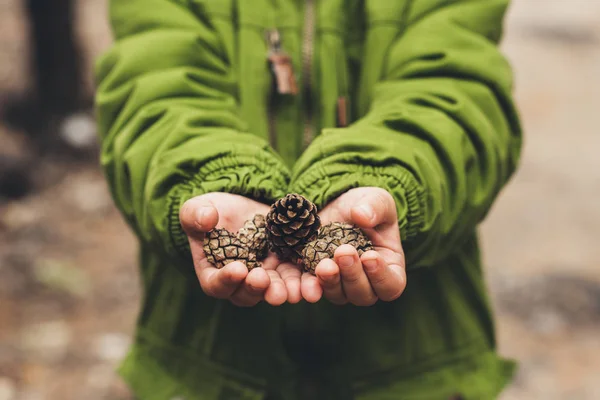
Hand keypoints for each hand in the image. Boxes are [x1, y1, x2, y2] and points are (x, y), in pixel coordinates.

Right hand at [179, 193, 304, 306]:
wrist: (241, 207)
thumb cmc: (212, 211)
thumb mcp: (198, 209)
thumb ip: (195, 215)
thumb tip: (206, 219)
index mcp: (213, 273)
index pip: (216, 284)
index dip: (227, 279)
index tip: (239, 269)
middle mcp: (240, 283)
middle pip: (247, 294)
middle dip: (257, 288)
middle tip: (264, 280)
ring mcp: (265, 277)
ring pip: (274, 290)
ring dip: (285, 292)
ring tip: (295, 290)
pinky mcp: (286, 267)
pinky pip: (297, 277)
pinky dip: (306, 280)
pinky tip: (316, 278)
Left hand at [301, 187, 406, 305]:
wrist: (335, 206)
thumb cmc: (364, 206)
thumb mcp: (376, 199)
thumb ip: (375, 207)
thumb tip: (362, 215)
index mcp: (388, 267)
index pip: (391, 284)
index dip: (382, 276)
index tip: (370, 256)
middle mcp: (365, 282)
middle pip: (362, 294)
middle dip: (352, 275)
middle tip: (342, 252)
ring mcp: (339, 284)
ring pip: (337, 294)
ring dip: (330, 282)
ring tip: (323, 265)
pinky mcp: (315, 279)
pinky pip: (310, 288)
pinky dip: (305, 286)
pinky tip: (301, 279)